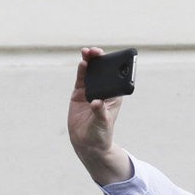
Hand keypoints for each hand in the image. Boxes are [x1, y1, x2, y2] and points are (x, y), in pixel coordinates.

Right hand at [68, 47, 132, 185]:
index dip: (113, 67)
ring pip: (91, 73)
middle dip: (100, 60)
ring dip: (89, 62)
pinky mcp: (79, 94)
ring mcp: (90, 91)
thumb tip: (96, 103)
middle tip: (96, 52)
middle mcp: (103, 92)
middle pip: (102, 72)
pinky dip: (81, 70)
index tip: (111, 59)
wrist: (87, 143)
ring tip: (87, 52)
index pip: (115, 79)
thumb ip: (99, 112)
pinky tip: (82, 63)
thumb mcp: (102, 123)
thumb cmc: (100, 134)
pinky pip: (80, 79)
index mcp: (114, 97)